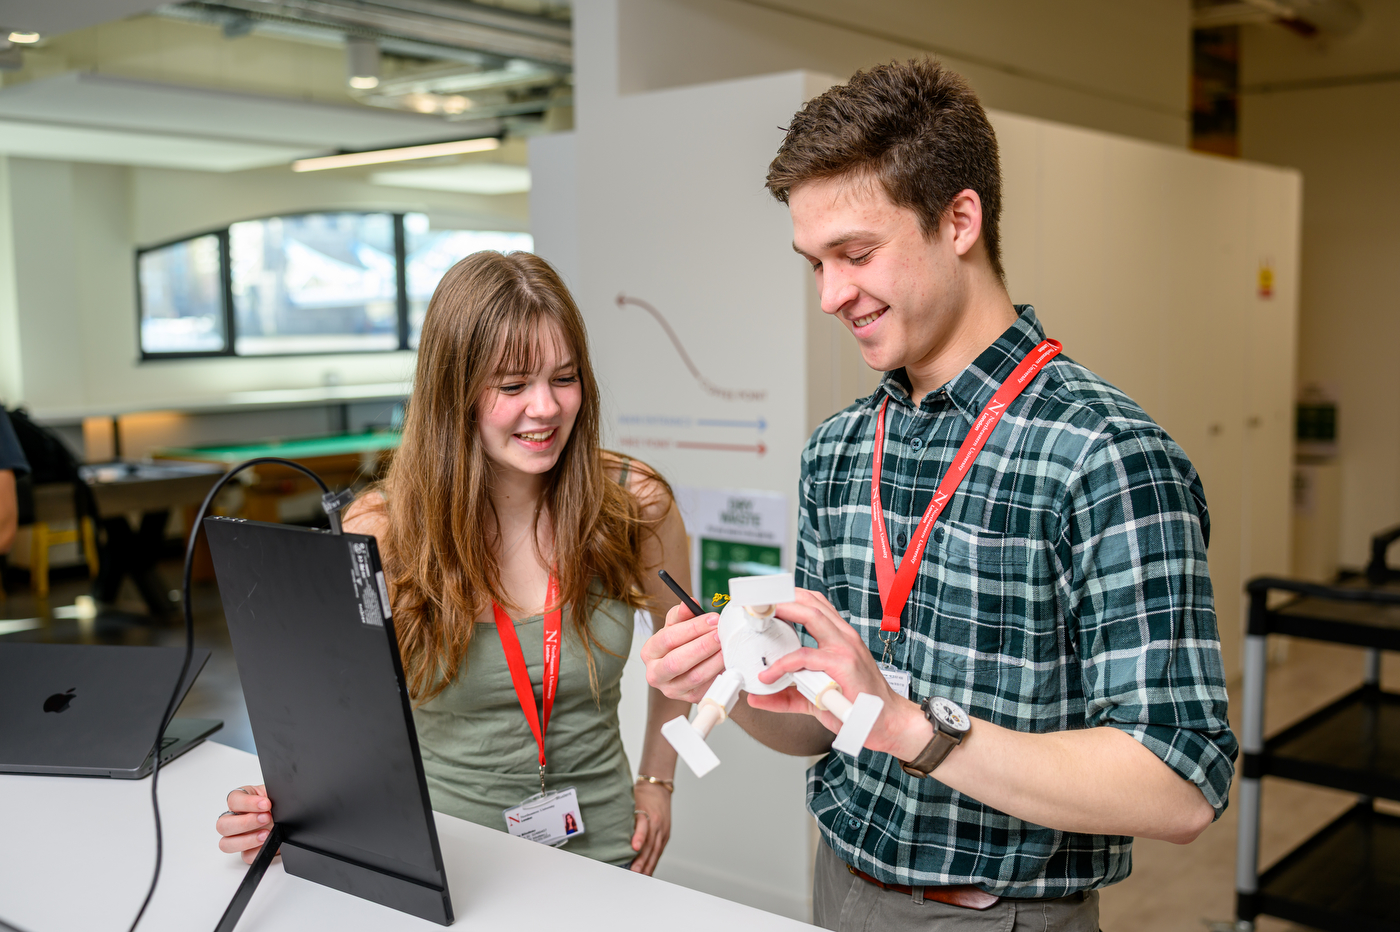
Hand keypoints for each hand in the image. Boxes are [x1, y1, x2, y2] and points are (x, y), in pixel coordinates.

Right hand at [216, 784, 277, 864]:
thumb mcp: (275, 794)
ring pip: (226, 844)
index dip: (248, 803)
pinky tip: (268, 844)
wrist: (292, 820)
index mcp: (241, 800)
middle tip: (266, 818)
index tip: (266, 803)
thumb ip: (270, 795)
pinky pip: (245, 856)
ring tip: (267, 834)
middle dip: (245, 823)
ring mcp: (238, 837)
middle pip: (222, 825)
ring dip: (247, 840)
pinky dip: (257, 851)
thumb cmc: (279, 804)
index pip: (233, 800)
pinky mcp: (247, 851)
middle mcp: (235, 819)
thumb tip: (270, 800)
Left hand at [628, 780, 671, 874]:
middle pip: (650, 843)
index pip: (643, 825)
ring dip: (648, 865)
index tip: (634, 847)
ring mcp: (662, 829)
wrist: (658, 788)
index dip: (639, 836)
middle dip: (642, 859)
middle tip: (634, 872)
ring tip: (641, 876)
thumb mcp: (630, 801)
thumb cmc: (640, 795)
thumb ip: (623, 816)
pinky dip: (653, 862)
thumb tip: (606, 831)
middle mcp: (656, 822)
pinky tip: (648, 872)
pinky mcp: (666, 835)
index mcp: (645, 811)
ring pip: (656, 850)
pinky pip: (659, 851)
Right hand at [641, 601, 723, 703]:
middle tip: (720, 634)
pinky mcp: (689, 698)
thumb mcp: (675, 626)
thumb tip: (689, 603)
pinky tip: (726, 661)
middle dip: (702, 646)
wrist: (682, 667)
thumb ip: (681, 614)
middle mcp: (656, 674)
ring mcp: (672, 689)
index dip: (692, 628)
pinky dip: (718, 673)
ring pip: (694, 676)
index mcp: (649, 652)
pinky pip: (706, 687)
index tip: (712, 619)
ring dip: (714, 660)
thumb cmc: (677, 644)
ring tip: (726, 646)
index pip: (668, 639)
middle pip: (677, 661)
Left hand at [749, 588, 930, 760]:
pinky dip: (784, 664)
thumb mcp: (814, 697)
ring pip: (812, 617)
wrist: (886, 722)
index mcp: (840, 637)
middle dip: (783, 596)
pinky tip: (770, 674)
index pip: (817, 605)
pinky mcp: (843, 665)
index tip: (770, 596)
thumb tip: (756, 697)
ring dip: (784, 612)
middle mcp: (844, 637)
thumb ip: (786, 695)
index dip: (793, 596)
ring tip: (762, 617)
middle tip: (759, 600)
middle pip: (812, 603)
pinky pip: (807, 657)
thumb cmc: (856, 704)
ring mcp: (845, 648)